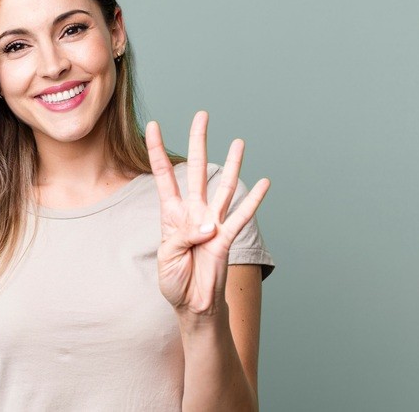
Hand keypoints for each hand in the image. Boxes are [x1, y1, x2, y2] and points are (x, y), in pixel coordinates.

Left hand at [145, 111, 269, 319]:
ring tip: (239, 141)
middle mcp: (193, 211)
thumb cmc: (175, 279)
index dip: (157, 150)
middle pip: (197, 169)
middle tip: (202, 115)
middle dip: (199, 141)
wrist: (193, 303)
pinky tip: (265, 182)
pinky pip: (242, 216)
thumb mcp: (167, 257)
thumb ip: (184, 238)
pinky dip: (254, 200)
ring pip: (224, 186)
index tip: (153, 125)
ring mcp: (212, 222)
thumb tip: (210, 226)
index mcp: (171, 213)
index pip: (164, 174)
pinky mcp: (227, 238)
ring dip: (232, 164)